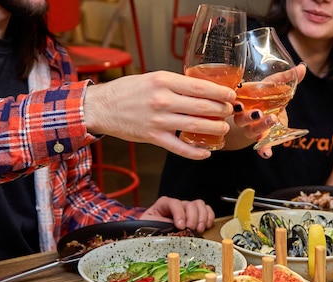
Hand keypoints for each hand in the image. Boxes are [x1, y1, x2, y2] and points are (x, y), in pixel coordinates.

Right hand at [84, 71, 236, 159]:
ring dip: (214, 129)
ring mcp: (158, 121)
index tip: (231, 95)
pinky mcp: (153, 137)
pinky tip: (206, 152)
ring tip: (223, 129)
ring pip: (195, 127)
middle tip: (229, 112)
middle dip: (221, 110)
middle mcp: (162, 100)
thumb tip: (201, 89)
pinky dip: (195, 152)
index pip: (199, 87)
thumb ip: (174, 84)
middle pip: (202, 107)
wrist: (101, 107)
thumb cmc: (126, 91)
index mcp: (163, 81)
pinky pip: (179, 148)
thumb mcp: (151, 78)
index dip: (220, 92)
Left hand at [139, 196, 214, 232]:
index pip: (174, 203)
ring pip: (199, 205)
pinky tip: (207, 226)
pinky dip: (209, 217)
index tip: (180, 226)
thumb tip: (169, 233)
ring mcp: (187, 209)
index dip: (179, 213)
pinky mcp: (196, 215)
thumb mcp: (149, 227)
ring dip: (202, 218)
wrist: (152, 234)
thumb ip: (156, 227)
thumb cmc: (151, 231)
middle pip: (189, 204)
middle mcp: (177, 205)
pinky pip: (207, 210)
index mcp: (163, 205)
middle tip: (191, 230)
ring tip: (199, 230)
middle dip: (192, 218)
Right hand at [223, 63, 306, 152]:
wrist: (265, 114)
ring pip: (251, 131)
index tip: (238, 104)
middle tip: (259, 113)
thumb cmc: (264, 98)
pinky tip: (267, 154)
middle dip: (249, 117)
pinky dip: (264, 150)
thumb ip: (285, 79)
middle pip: (241, 119)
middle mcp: (244, 117)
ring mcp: (251, 130)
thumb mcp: (272, 87)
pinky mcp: (261, 139)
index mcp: (243, 102)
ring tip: (272, 121)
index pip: (235, 103)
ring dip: (260, 128)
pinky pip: (260, 147)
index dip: (235, 105)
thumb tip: (302, 67)